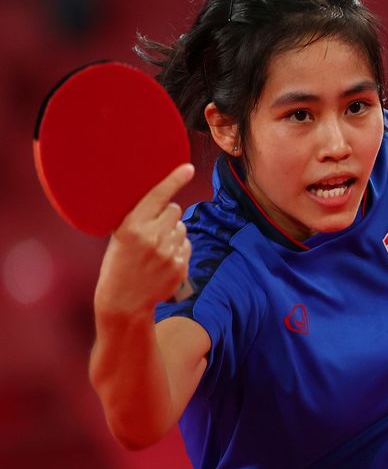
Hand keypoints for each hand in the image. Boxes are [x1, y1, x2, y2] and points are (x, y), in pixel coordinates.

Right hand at [95, 163, 194, 316]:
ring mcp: (168, 253)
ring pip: (182, 227)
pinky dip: (178, 248)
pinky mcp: (180, 266)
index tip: (188, 168)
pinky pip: (186, 244)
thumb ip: (140, 219)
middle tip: (153, 229)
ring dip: (173, 232)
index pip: (158, 196)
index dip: (174, 180)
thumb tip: (165, 201)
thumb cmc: (118, 264)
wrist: (124, 300)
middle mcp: (152, 237)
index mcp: (132, 226)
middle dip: (167, 215)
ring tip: (155, 248)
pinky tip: (163, 259)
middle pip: (175, 210)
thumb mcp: (120, 238)